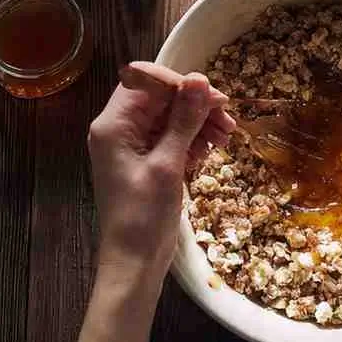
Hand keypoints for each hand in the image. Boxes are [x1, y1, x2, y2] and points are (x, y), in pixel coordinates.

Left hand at [87, 64, 234, 281]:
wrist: (134, 262)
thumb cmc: (143, 214)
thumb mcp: (167, 164)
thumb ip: (184, 119)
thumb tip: (200, 79)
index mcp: (114, 124)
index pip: (146, 82)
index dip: (181, 85)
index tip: (214, 98)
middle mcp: (120, 129)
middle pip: (161, 99)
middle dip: (196, 106)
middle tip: (228, 121)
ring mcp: (134, 145)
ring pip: (171, 118)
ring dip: (200, 123)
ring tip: (226, 137)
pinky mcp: (148, 161)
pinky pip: (172, 137)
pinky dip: (193, 140)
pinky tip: (211, 150)